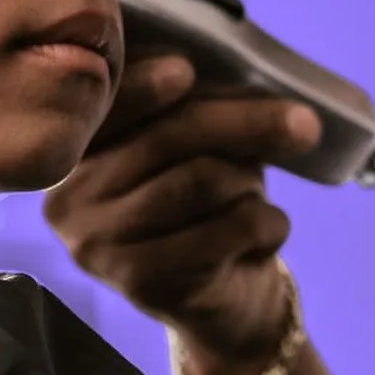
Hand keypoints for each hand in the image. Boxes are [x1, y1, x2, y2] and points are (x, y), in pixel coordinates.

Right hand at [44, 55, 323, 370]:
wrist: (222, 303)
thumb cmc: (207, 206)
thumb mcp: (198, 148)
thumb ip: (198, 111)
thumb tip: (248, 77)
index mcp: (74, 152)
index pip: (107, 108)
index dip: (144, 86)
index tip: (186, 71)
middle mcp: (70, 198)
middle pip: (167, 139)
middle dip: (244, 123)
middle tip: (304, 123)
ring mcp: (99, 243)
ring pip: (200, 181)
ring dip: (250, 183)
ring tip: (256, 197)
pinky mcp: (141, 282)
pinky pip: (226, 228)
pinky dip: (267, 223)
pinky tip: (265, 233)